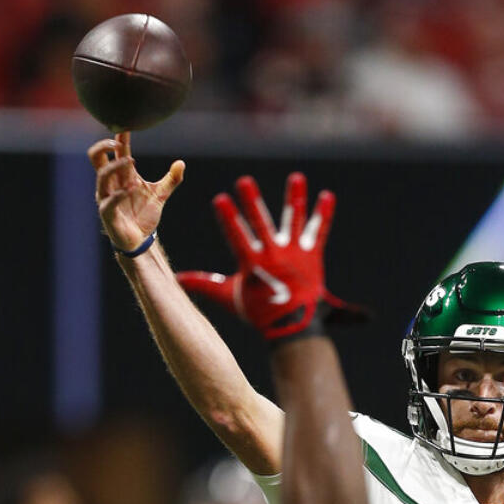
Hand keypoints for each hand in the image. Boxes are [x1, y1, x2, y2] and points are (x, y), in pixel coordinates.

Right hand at [88, 131, 183, 250]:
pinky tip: (130, 189)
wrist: (140, 240)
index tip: (125, 124)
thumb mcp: (161, 195)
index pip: (116, 152)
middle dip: (103, 146)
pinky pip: (108, 201)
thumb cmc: (144, 214)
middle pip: (96, 158)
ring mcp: (106, 197)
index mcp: (122, 176)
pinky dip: (119, 194)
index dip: (119, 137)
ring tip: (130, 161)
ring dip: (115, 166)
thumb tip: (181, 163)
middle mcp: (111, 183)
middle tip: (118, 141)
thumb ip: (172, 179)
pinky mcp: (107, 214)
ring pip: (102, 176)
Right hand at [177, 173, 365, 339]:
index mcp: (252, 264)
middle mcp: (273, 255)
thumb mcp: (228, 297)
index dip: (229, 219)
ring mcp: (294, 253)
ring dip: (294, 198)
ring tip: (297, 178)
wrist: (294, 325)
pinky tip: (328, 195)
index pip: (236, 237)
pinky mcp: (312, 255)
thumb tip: (175, 279)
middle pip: (261, 223)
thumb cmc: (259, 312)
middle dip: (252, 202)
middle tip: (245, 181)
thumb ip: (203, 284)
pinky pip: (319, 231)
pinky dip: (324, 214)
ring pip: (294, 221)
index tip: (220, 199)